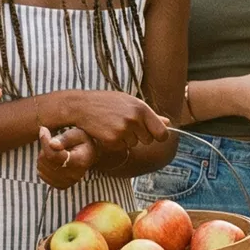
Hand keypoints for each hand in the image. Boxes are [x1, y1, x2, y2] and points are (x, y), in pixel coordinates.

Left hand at [36, 126, 95, 188]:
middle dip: (45, 148)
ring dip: (43, 156)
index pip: (54, 155)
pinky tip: (53, 160)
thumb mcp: (77, 134)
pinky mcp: (61, 186)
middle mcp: (74, 175)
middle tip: (53, 141)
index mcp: (79, 161)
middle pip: (46, 161)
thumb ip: (64, 138)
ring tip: (55, 150)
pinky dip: (44, 165)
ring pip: (41, 167)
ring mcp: (67, 182)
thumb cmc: (83, 141)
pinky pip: (42, 175)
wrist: (89, 155)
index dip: (45, 141)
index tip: (43, 129)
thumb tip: (52, 144)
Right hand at [45, 90, 166, 155]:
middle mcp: (134, 119)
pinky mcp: (113, 140)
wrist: (81, 106)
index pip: (162, 132)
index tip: (154, 136)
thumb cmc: (106, 102)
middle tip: (124, 125)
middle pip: (148, 140)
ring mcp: (123, 130)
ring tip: (113, 125)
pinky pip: (121, 148)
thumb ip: (149, 115)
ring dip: (125, 139)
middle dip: (138, 136)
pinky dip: (114, 143)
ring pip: (133, 144)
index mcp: (141, 108)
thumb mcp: (129, 102)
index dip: (159, 136)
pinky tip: (106, 131)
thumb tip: (168, 122)